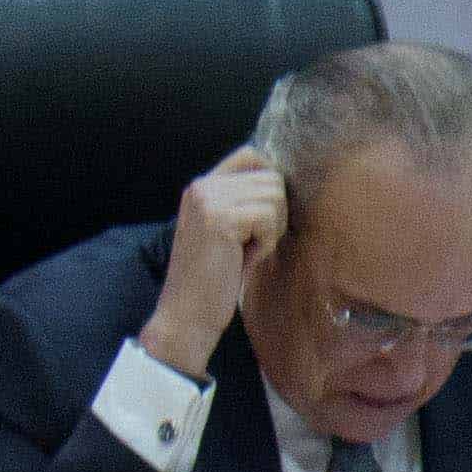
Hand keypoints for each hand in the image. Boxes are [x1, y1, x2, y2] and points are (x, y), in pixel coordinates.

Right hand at [146, 148, 282, 373]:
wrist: (186, 316)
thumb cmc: (212, 280)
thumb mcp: (226, 231)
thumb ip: (243, 202)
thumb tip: (285, 182)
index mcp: (201, 186)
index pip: (252, 155)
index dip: (270, 182)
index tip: (264, 218)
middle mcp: (202, 186)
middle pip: (272, 177)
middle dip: (273, 214)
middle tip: (249, 245)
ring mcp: (209, 200)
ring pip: (275, 196)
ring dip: (270, 230)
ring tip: (244, 253)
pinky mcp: (220, 219)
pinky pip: (269, 217)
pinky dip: (265, 243)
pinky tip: (243, 260)